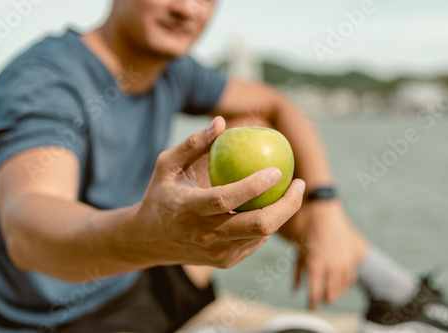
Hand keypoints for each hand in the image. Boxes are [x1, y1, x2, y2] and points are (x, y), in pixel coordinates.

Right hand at [122, 116, 305, 268]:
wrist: (148, 240)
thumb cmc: (160, 195)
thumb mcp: (167, 166)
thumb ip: (193, 144)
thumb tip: (221, 122)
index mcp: (189, 209)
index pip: (226, 199)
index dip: (255, 185)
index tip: (278, 170)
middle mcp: (205, 234)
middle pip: (258, 225)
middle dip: (287, 206)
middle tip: (299, 184)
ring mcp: (217, 252)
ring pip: (262, 235)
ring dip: (282, 213)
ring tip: (290, 192)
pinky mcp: (225, 261)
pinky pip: (255, 241)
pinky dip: (267, 224)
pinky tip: (268, 207)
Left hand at [292, 200, 368, 309]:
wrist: (323, 208)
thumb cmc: (305, 228)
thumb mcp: (298, 251)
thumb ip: (298, 273)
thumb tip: (295, 291)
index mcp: (317, 266)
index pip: (315, 294)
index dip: (313, 304)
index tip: (311, 307)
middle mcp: (333, 266)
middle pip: (331, 295)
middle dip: (324, 298)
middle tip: (319, 299)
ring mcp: (346, 260)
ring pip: (343, 287)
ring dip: (335, 291)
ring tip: (329, 292)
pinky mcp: (354, 255)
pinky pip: (352, 276)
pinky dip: (345, 281)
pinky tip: (339, 281)